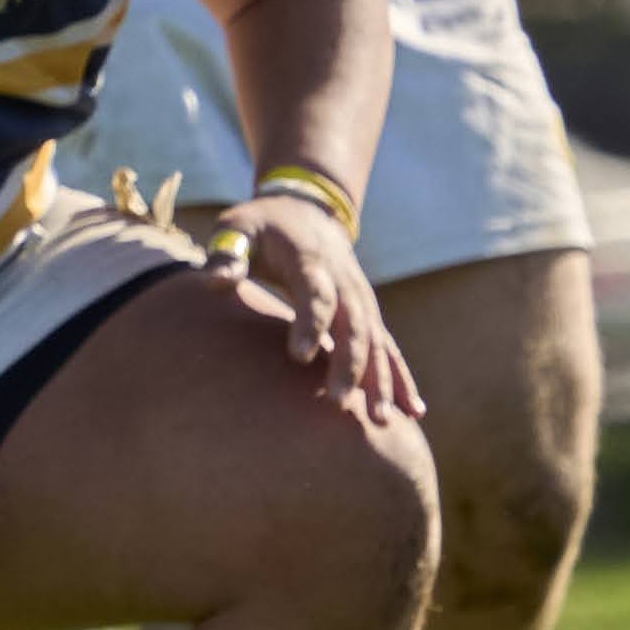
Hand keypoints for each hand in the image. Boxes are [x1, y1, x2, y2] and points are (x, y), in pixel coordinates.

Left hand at [208, 196, 426, 424]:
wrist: (307, 209)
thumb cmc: (262, 224)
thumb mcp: (238, 227)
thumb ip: (227, 254)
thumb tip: (215, 282)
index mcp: (310, 260)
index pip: (316, 293)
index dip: (310, 323)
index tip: (299, 357)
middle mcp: (344, 281)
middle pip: (354, 325)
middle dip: (350, 364)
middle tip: (339, 403)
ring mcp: (360, 298)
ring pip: (378, 341)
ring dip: (381, 380)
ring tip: (382, 420)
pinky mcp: (367, 313)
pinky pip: (388, 347)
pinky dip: (401, 377)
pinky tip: (414, 412)